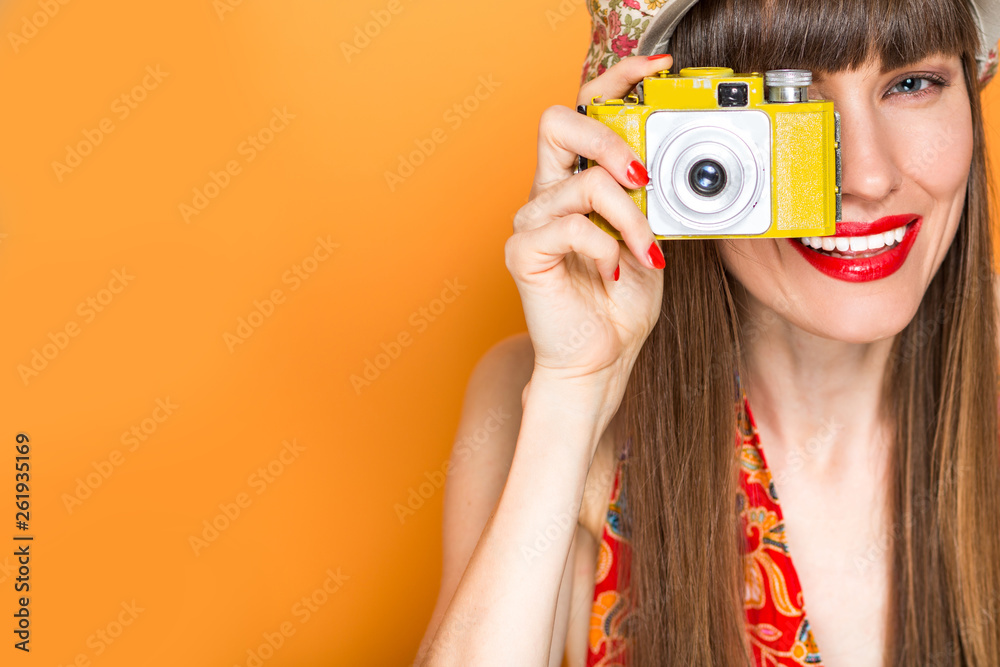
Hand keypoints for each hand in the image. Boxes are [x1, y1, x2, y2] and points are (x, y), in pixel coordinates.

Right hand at [506, 55, 672, 394]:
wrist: (602, 358)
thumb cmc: (621, 302)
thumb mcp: (651, 237)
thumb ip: (651, 200)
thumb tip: (670, 164)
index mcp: (577, 183)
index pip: (584, 112)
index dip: (616, 80)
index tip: (656, 68)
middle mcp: (549, 195)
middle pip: (558, 124)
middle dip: (609, 140)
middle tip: (642, 175)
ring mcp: (532, 222)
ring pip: (585, 187)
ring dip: (631, 220)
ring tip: (645, 252)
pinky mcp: (523, 252)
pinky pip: (570, 228)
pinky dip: (606, 248)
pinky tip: (615, 271)